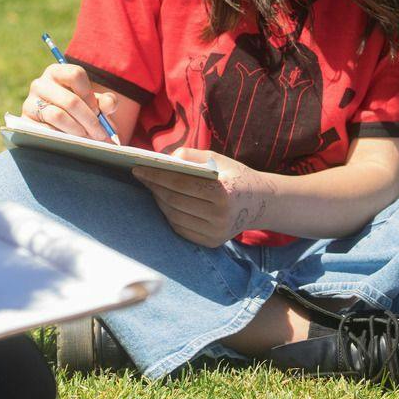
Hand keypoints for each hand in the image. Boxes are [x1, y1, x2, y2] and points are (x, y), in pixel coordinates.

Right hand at [23, 62, 118, 141]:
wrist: (59, 129)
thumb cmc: (80, 112)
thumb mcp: (95, 105)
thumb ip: (107, 102)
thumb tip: (108, 104)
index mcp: (57, 72)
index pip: (75, 74)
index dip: (90, 94)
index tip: (98, 111)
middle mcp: (40, 84)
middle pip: (70, 100)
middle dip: (89, 120)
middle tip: (101, 134)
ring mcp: (30, 102)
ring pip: (58, 116)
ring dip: (77, 130)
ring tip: (88, 139)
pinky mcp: (25, 121)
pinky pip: (46, 130)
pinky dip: (62, 138)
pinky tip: (71, 142)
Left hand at [132, 149, 273, 247]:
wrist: (261, 203)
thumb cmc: (235, 176)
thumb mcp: (218, 159)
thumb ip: (191, 156)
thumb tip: (163, 159)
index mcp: (222, 192)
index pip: (181, 184)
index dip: (156, 176)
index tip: (138, 168)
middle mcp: (219, 216)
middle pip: (175, 201)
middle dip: (154, 187)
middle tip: (141, 176)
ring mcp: (215, 232)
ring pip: (174, 216)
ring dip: (159, 201)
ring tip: (152, 187)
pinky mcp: (211, 242)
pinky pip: (181, 228)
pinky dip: (169, 214)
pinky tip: (164, 202)